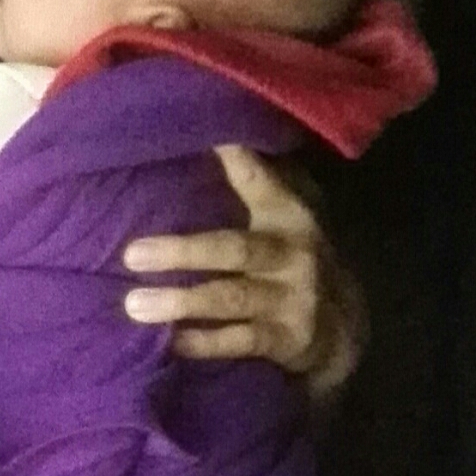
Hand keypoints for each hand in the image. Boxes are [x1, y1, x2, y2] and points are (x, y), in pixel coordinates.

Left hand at [121, 144, 366, 398]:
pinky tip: (169, 343)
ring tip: (134, 305)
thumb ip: (246, 177)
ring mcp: (293, 299)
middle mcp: (292, 253)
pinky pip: (241, 341)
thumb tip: (205, 132)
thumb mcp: (277, 213)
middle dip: (181, 252)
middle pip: (232, 249)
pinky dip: (204, 342)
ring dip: (181, 302)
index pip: (257, 178)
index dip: (236, 157)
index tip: (205, 139)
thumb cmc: (287, 255)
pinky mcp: (289, 340)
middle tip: (131, 256)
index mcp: (285, 214)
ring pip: (231, 297)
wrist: (345, 326)